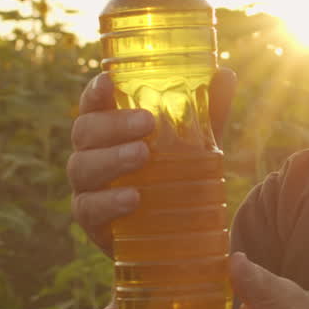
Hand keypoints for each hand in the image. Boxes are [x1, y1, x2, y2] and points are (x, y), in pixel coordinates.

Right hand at [67, 69, 236, 253]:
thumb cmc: (173, 176)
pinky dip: (110, 201)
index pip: (93, 104)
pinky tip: (132, 198)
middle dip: (114, 125)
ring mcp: (87, 188)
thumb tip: (225, 73)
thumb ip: (208, 111)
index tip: (108, 80)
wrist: (171, 235)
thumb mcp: (195, 144)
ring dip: (112, 159)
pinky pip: (90, 208)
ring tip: (143, 155)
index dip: (95, 91)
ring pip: (83, 167)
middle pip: (85, 132)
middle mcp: (90, 154)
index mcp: (108, 130)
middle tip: (146, 123)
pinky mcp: (91, 221)